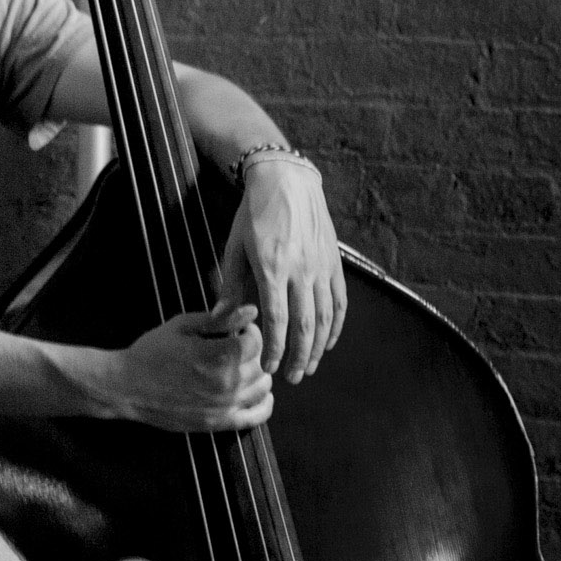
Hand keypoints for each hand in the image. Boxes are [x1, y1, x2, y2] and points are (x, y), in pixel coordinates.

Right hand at [89, 302, 270, 430]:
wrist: (127, 386)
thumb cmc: (151, 352)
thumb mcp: (181, 326)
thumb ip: (219, 319)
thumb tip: (251, 310)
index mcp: (218, 355)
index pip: (257, 342)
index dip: (251, 332)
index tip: (241, 331)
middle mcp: (227, 382)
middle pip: (260, 364)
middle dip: (252, 353)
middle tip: (237, 348)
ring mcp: (224, 405)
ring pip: (262, 388)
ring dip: (258, 375)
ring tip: (243, 367)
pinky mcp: (218, 423)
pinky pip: (256, 417)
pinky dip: (265, 405)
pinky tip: (260, 395)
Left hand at [212, 157, 343, 383]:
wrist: (287, 183)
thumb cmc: (253, 215)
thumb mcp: (234, 248)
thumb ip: (230, 286)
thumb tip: (220, 319)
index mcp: (272, 268)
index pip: (275, 318)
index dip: (273, 347)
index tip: (267, 367)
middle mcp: (301, 270)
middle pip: (304, 325)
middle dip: (297, 356)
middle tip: (290, 377)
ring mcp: (321, 267)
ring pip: (325, 317)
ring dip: (317, 347)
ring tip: (308, 367)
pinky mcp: (335, 262)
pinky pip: (339, 300)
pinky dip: (336, 325)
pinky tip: (328, 342)